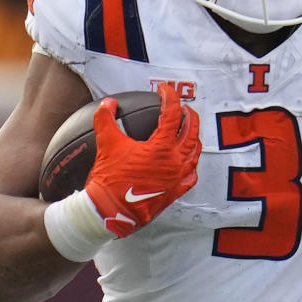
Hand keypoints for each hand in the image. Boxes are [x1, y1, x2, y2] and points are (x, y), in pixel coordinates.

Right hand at [85, 84, 200, 236]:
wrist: (111, 211)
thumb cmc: (110, 180)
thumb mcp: (106, 143)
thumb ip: (106, 118)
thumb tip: (108, 104)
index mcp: (161, 148)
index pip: (172, 114)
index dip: (169, 97)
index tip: (164, 90)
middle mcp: (175, 162)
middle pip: (192, 132)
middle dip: (190, 116)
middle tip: (183, 108)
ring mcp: (177, 178)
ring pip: (195, 153)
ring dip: (194, 138)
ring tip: (188, 130)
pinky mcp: (175, 192)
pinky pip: (191, 177)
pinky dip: (192, 165)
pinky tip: (188, 162)